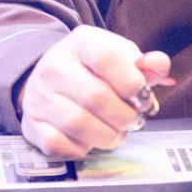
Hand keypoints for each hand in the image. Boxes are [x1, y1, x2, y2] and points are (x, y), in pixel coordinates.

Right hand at [17, 26, 172, 158]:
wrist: (52, 77)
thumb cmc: (95, 69)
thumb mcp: (121, 56)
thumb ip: (146, 64)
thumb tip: (159, 67)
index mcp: (81, 43)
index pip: (107, 58)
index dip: (131, 82)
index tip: (142, 95)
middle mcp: (54, 67)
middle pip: (96, 97)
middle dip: (125, 116)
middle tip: (133, 120)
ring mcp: (39, 96)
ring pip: (78, 124)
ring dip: (107, 136)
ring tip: (117, 133)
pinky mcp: (31, 124)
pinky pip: (57, 144)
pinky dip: (80, 149)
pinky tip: (90, 141)